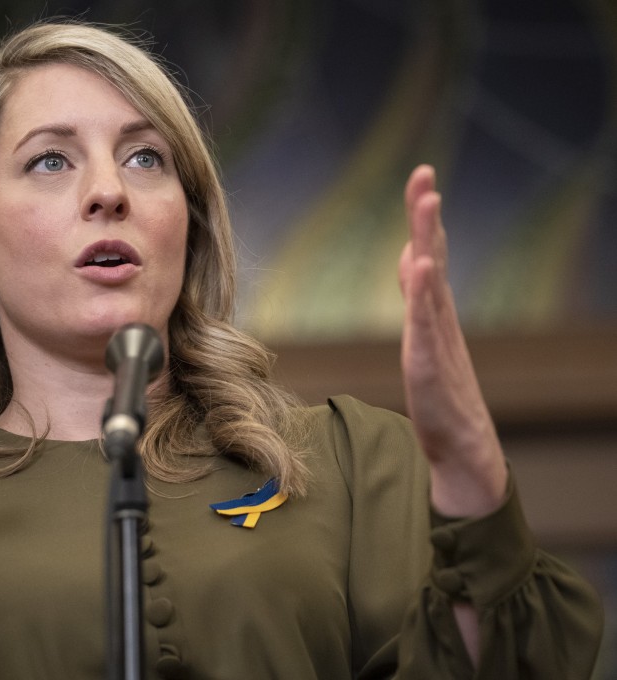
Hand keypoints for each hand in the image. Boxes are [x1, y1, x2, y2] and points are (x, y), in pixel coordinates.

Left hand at [399, 166, 507, 518]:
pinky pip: (425, 325)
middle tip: (424, 174)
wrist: (463, 449)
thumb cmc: (442, 395)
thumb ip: (419, 297)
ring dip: (429, 240)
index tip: (421, 177)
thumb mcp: (424, 336)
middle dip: (426, 216)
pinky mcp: (430, 366)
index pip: (428, 254)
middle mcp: (438, 319)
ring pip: (431, 283)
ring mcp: (436, 340)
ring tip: (428, 203)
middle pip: (433, 257)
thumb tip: (411, 259)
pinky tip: (422, 266)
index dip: (423, 218)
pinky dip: (423, 294)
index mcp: (434, 312)